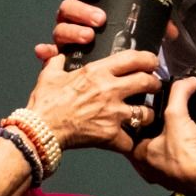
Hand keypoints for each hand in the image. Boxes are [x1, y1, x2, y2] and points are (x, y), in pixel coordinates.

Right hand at [24, 49, 160, 152]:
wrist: (40, 129)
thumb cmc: (45, 102)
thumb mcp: (49, 75)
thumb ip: (57, 62)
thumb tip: (57, 54)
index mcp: (98, 72)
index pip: (134, 58)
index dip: (148, 59)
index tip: (151, 62)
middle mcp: (110, 90)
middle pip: (147, 82)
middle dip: (154, 84)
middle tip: (154, 86)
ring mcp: (113, 113)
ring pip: (145, 112)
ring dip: (146, 114)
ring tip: (143, 115)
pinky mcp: (111, 135)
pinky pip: (130, 140)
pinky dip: (129, 141)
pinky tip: (127, 139)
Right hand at [33, 0, 177, 60]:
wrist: (85, 86)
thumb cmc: (111, 47)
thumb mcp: (130, 31)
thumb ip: (148, 27)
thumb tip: (170, 31)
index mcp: (87, 5)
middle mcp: (74, 20)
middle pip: (69, 5)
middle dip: (84, 10)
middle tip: (100, 19)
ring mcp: (65, 37)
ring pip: (61, 28)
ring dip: (73, 30)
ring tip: (87, 37)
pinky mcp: (60, 58)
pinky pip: (50, 54)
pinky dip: (47, 52)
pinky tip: (48, 52)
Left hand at [129, 77, 195, 193]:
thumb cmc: (185, 152)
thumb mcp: (178, 116)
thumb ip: (179, 94)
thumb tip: (188, 80)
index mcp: (137, 154)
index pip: (127, 132)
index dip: (135, 117)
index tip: (142, 105)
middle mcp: (145, 169)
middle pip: (142, 142)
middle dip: (149, 130)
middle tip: (159, 115)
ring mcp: (160, 177)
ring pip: (156, 153)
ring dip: (162, 141)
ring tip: (172, 126)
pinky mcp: (175, 180)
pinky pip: (169, 161)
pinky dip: (173, 151)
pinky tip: (183, 142)